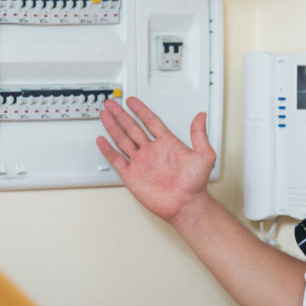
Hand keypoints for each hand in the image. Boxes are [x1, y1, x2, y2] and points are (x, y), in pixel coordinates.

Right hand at [96, 97, 215, 225]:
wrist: (185, 205)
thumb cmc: (195, 184)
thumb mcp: (203, 155)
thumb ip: (199, 134)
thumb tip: (201, 116)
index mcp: (167, 144)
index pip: (150, 121)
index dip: (141, 110)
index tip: (132, 101)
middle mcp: (152, 152)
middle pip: (132, 127)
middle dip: (121, 115)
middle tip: (112, 103)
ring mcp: (141, 163)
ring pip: (122, 140)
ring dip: (113, 127)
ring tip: (104, 114)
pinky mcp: (132, 176)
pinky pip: (117, 160)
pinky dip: (108, 150)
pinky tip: (102, 140)